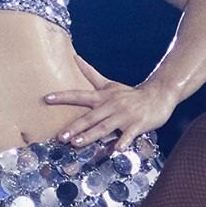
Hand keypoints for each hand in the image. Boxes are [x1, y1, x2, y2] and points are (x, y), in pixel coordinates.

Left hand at [42, 57, 171, 148]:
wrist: (158, 95)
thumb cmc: (130, 94)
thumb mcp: (109, 84)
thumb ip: (91, 73)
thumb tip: (75, 57)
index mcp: (103, 97)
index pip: (79, 95)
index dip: (63, 97)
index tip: (47, 98)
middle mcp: (111, 105)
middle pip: (90, 117)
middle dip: (74, 126)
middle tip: (60, 136)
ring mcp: (124, 116)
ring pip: (105, 127)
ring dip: (90, 135)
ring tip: (76, 143)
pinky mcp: (137, 125)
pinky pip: (129, 135)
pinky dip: (122, 142)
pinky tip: (115, 150)